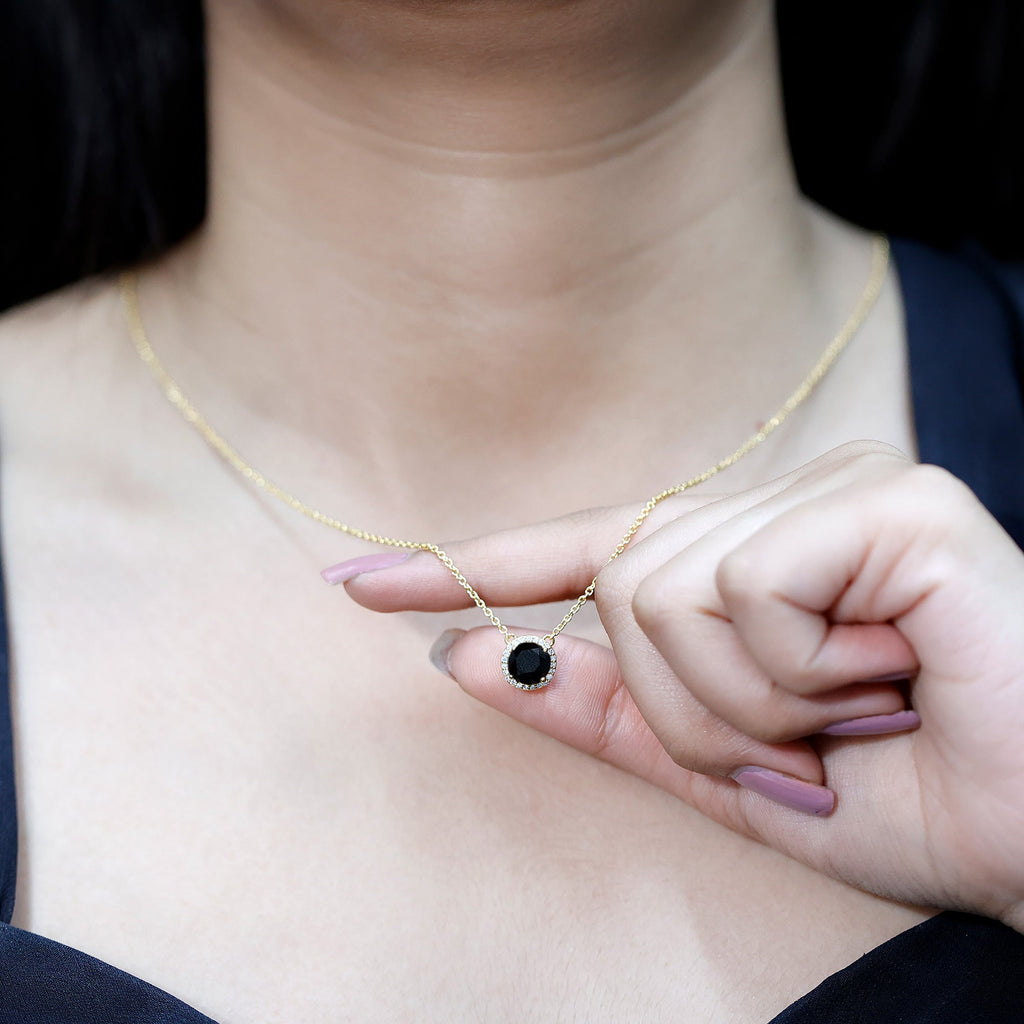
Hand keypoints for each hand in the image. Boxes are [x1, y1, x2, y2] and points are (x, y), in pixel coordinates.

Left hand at [331, 442, 1023, 930]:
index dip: (463, 567)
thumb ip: (600, 712)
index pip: (575, 550)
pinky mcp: (889, 500)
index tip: (358, 580)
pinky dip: (792, 675)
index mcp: (739, 560)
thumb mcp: (720, 772)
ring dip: (739, 706)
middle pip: (620, 584)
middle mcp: (781, 501)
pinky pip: (741, 589)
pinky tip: (885, 676)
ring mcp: (835, 488)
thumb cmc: (901, 800)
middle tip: (798, 750)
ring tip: (844, 721)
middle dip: (688, 710)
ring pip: (663, 589)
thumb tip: (470, 656)